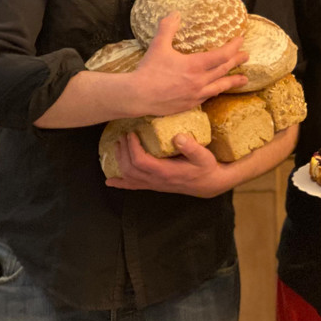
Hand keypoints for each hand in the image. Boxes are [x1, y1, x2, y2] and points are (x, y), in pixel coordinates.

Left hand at [105, 131, 236, 197]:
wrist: (210, 184)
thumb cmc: (207, 168)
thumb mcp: (204, 156)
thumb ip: (191, 147)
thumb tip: (178, 137)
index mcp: (166, 172)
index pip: (141, 161)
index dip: (132, 147)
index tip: (131, 133)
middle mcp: (157, 181)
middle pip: (130, 169)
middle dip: (123, 151)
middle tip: (123, 136)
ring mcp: (154, 185)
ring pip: (129, 177)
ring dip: (120, 161)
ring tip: (118, 146)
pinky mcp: (155, 185)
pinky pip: (134, 187)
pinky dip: (120, 183)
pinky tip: (110, 181)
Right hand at [131, 12, 248, 113]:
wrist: (138, 96)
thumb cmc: (149, 71)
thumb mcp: (158, 46)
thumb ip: (168, 28)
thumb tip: (175, 13)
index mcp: (195, 65)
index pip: (222, 55)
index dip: (233, 47)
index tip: (241, 40)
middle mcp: (200, 81)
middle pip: (224, 70)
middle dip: (237, 61)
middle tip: (246, 55)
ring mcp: (196, 95)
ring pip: (220, 86)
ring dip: (233, 81)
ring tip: (244, 79)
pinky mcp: (190, 104)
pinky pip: (208, 97)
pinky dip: (216, 90)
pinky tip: (218, 90)